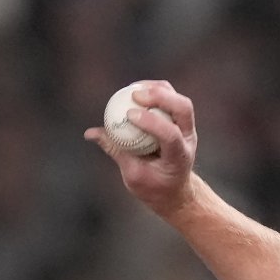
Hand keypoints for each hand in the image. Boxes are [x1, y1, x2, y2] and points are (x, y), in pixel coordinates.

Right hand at [84, 80, 198, 217]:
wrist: (175, 190)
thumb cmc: (154, 186)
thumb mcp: (133, 175)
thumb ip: (116, 151)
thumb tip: (90, 133)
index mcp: (178, 157)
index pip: (170, 135)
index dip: (151, 122)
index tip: (129, 115)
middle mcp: (188, 139)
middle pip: (183, 109)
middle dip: (160, 97)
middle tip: (135, 94)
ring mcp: (188, 128)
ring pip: (180, 100)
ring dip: (158, 89)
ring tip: (134, 89)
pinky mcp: (181, 121)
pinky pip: (172, 98)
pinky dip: (156, 90)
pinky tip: (136, 90)